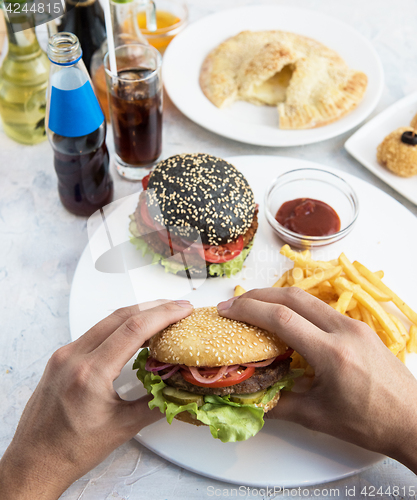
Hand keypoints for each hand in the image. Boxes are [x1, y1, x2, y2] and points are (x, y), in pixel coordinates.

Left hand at [0, 300, 192, 498]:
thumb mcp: (123, 427)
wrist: (35, 460)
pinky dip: (119, 326)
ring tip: (162, 315)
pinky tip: (134, 331)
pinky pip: (95, 331)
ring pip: (107, 320)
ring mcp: (65, 354)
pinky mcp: (62, 357)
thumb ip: (157, 404)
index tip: (183, 309)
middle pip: (121, 316)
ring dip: (137, 313)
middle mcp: (74, 356)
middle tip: (178, 306)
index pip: (133, 328)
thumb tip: (180, 390)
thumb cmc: (71, 449)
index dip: (163, 314)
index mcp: (90, 373)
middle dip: (154, 307)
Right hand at [217, 288, 416, 473]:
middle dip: (259, 295)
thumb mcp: (318, 418)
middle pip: (293, 297)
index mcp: (331, 353)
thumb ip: (279, 403)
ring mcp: (354, 325)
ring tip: (255, 306)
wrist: (414, 420)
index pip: (282, 318)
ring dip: (277, 297)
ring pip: (308, 299)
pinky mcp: (360, 327)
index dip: (249, 309)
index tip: (227, 309)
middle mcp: (344, 330)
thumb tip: (250, 396)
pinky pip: (322, 309)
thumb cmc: (369, 423)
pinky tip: (287, 319)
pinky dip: (297, 307)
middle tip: (235, 303)